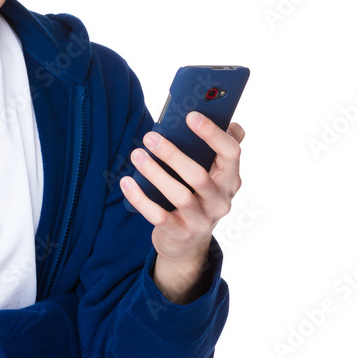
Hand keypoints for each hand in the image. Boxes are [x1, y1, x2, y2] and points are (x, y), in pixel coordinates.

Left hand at [120, 112, 244, 301]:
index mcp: (231, 179)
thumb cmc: (197, 195)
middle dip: (173, 154)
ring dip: (155, 173)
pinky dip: (140, 198)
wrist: (188, 242)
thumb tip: (231, 121)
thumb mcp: (213, 174)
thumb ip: (219, 148)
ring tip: (137, 155)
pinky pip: (158, 215)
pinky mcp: (180, 233)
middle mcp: (220, 201)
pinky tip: (126, 182)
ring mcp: (202, 220)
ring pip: (179, 195)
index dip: (213, 133)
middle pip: (199, 175)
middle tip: (150, 136)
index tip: (190, 115)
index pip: (231, 153)